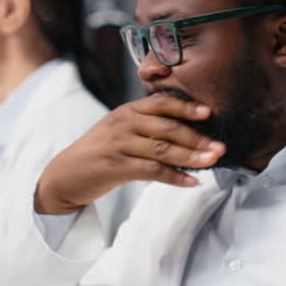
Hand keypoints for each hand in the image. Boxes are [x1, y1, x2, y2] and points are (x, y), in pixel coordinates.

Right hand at [34, 95, 224, 214]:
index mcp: (127, 111)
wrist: (64, 176)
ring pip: (163, 149)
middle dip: (197, 138)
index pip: (161, 103)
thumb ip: (145, 126)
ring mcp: (119, 145)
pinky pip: (152, 171)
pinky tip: (191, 182)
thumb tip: (185, 133)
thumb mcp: (119, 130)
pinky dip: (175, 177)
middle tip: (221, 147)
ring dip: (191, 157)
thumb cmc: (98, 153)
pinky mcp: (116, 167)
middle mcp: (123, 123)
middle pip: (168, 128)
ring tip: (212, 162)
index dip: (186, 107)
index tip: (209, 112)